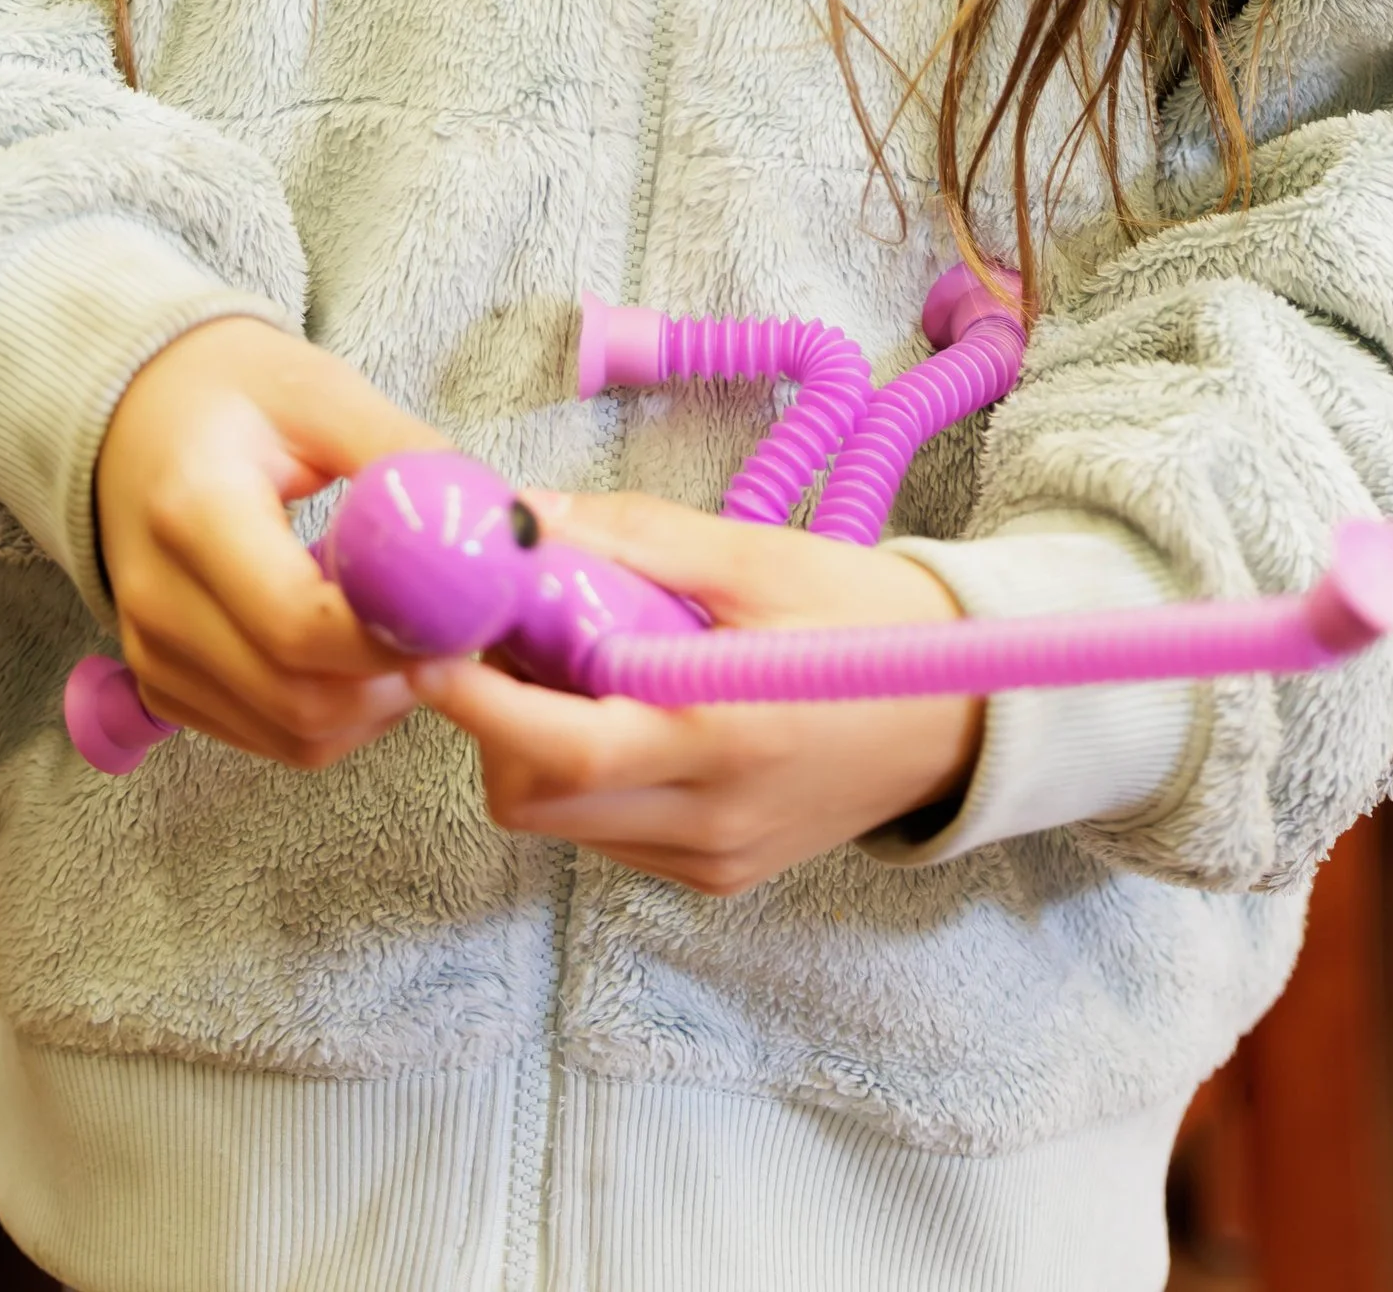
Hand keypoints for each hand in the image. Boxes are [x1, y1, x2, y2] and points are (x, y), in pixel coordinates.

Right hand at [94, 317, 442, 770]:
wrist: (135, 414)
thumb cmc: (236, 392)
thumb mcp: (323, 393)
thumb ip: (405, 455)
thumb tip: (505, 524)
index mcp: (190, 513)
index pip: (298, 623)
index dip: (394, 635)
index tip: (464, 606)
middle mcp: (157, 600)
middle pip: (300, 696)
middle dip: (398, 677)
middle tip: (459, 627)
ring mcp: (153, 654)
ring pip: (293, 734)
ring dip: (376, 703)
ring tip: (412, 631)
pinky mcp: (163, 685)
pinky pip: (271, 737)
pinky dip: (337, 715)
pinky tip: (361, 650)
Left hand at [408, 489, 982, 894]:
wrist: (968, 715)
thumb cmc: (863, 618)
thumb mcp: (757, 556)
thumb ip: (634, 540)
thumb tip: (522, 517)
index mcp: (718, 734)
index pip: (554, 744)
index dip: (472, 695)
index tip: (424, 634)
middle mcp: (706, 819)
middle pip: (532, 797)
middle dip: (494, 718)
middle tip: (507, 635)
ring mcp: (710, 859)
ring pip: (561, 822)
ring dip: (536, 747)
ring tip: (579, 664)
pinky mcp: (716, 875)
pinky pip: (608, 836)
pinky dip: (587, 778)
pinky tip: (628, 712)